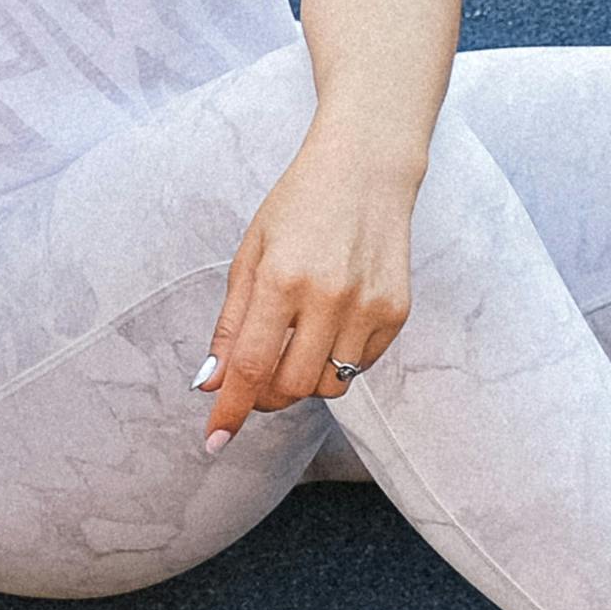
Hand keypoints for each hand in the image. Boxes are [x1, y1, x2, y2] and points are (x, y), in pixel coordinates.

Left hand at [200, 132, 416, 446]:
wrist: (367, 169)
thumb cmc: (299, 207)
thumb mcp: (250, 255)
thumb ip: (231, 324)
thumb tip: (213, 384)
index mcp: (282, 279)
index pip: (252, 366)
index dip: (230, 409)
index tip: (214, 440)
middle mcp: (329, 297)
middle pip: (291, 386)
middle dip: (266, 395)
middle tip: (255, 378)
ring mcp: (369, 307)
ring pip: (328, 385)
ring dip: (303, 378)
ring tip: (298, 337)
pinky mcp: (397, 312)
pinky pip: (360, 366)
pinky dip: (338, 359)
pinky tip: (332, 322)